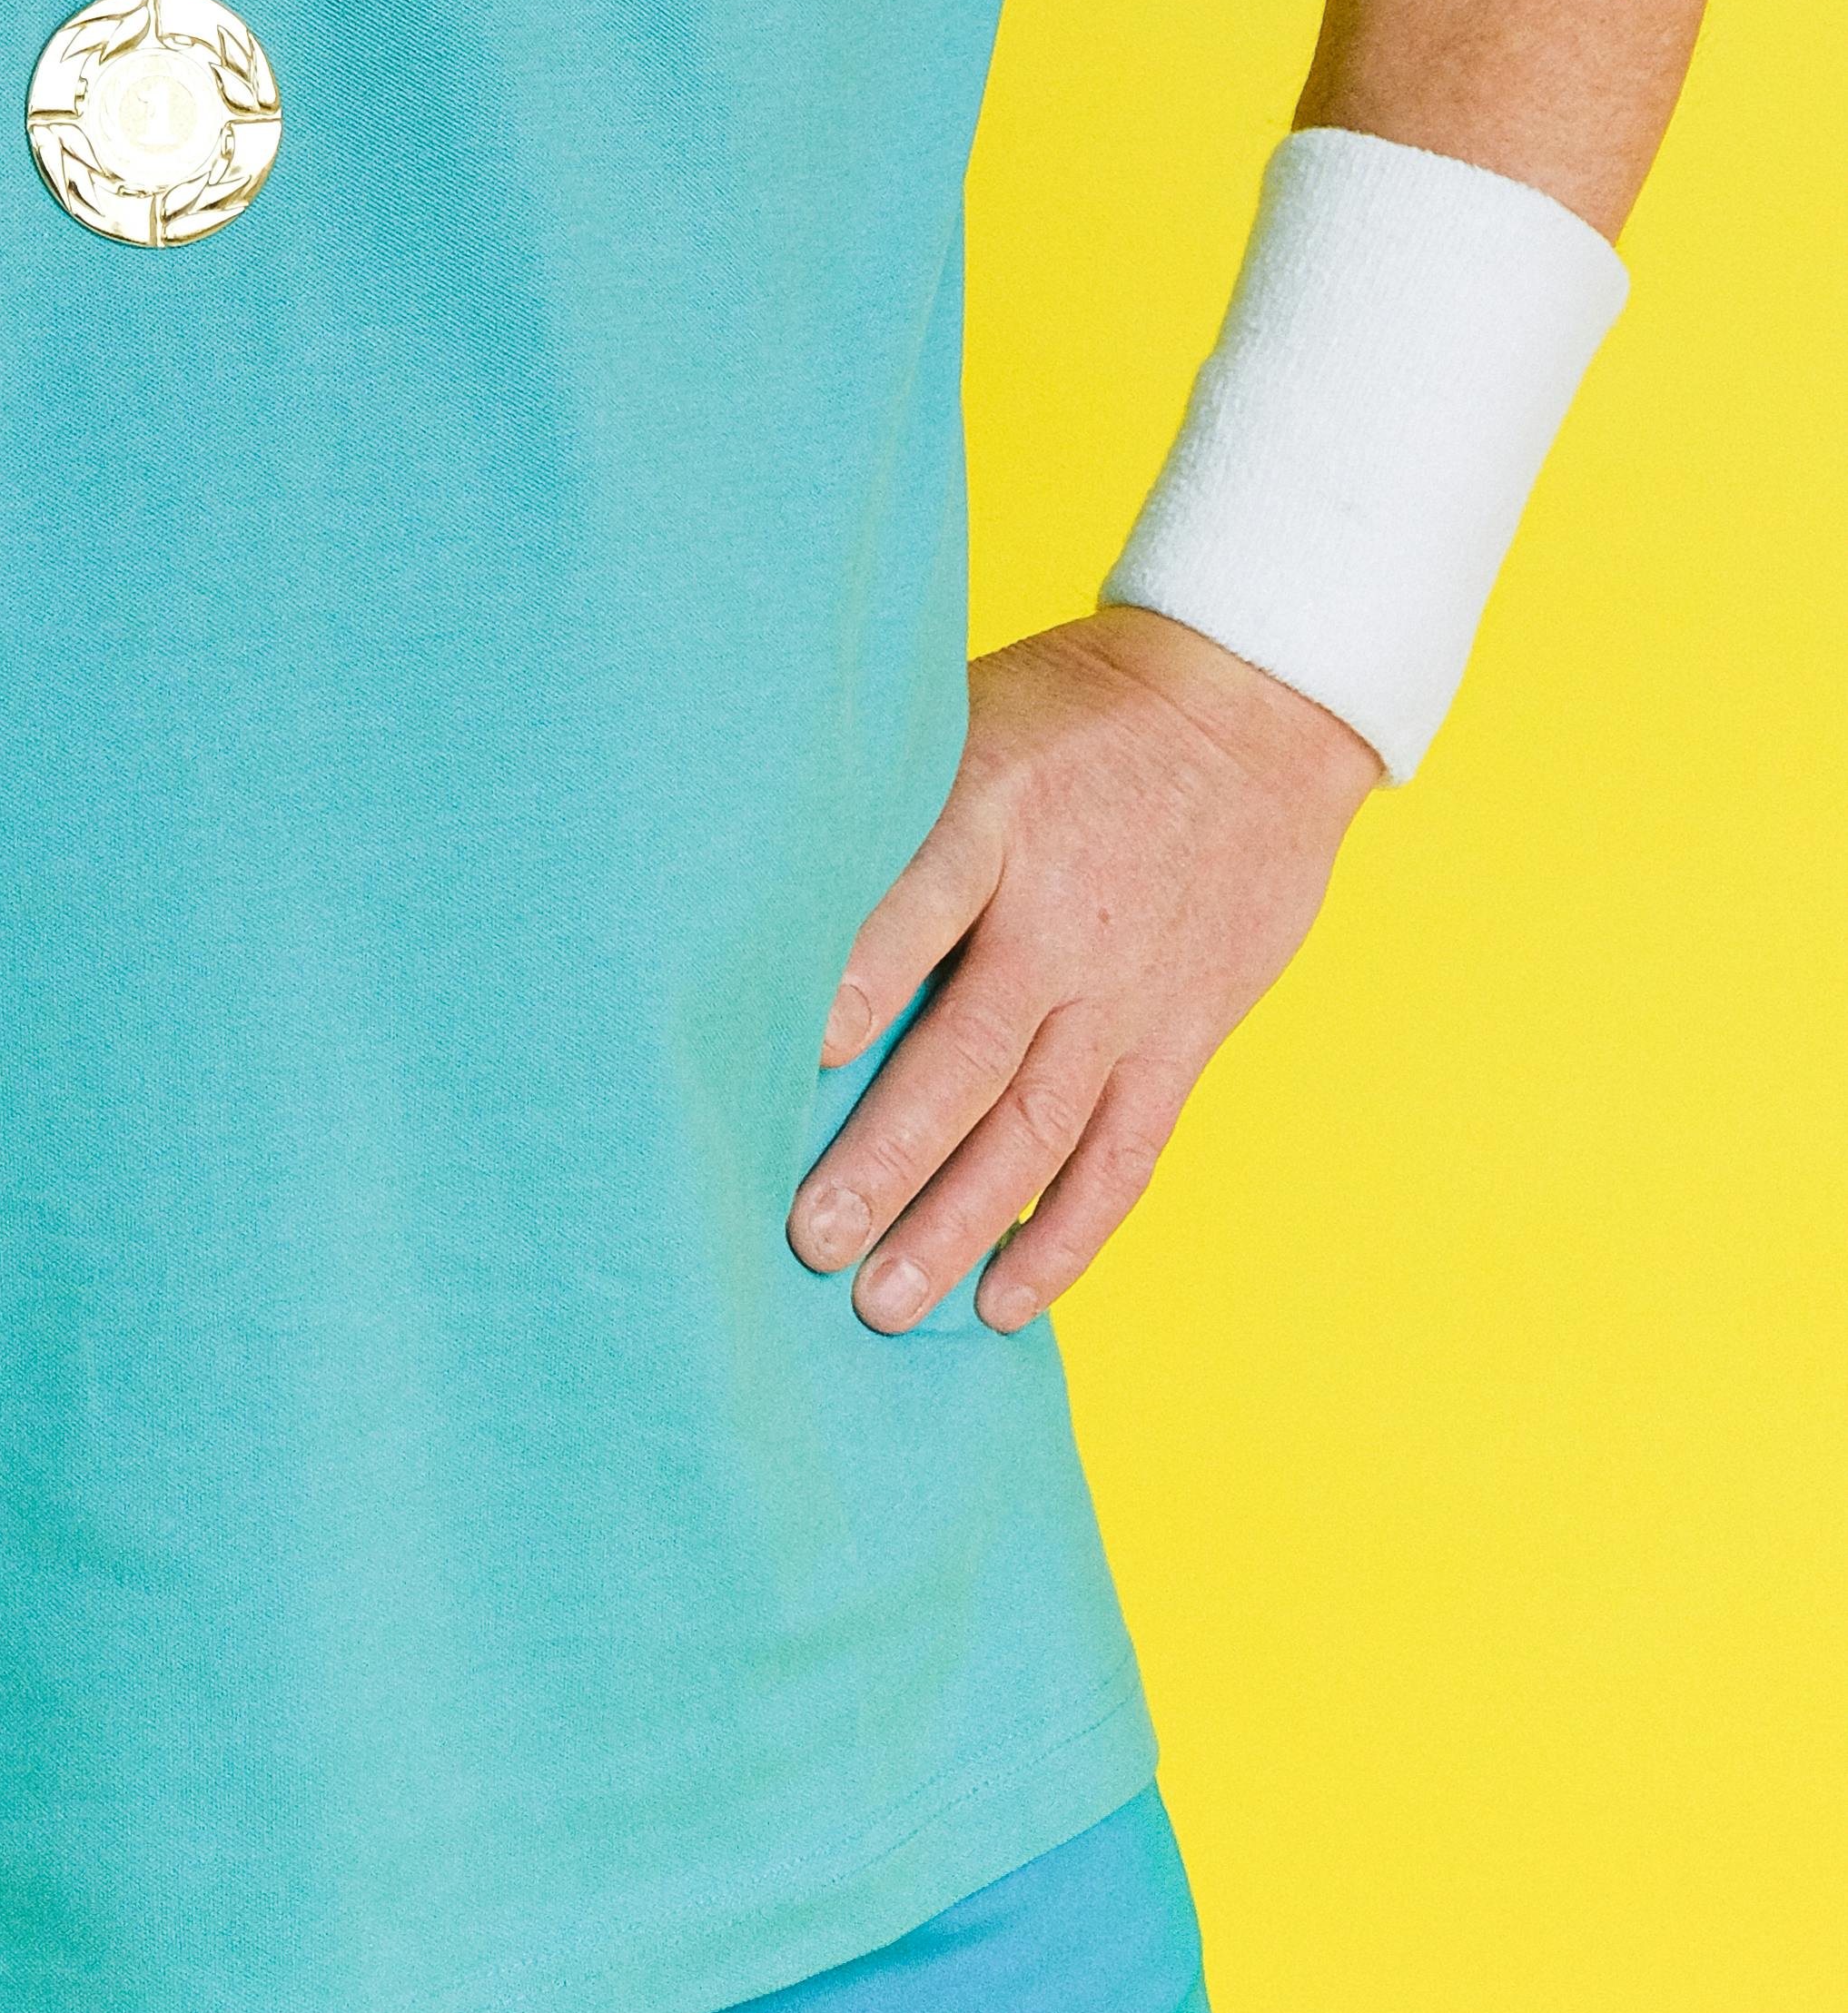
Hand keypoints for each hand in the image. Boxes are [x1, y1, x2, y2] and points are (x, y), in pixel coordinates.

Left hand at [787, 607, 1373, 1336]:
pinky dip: (1065, 1235)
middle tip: (810, 1237)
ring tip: (884, 1302)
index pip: (923, 898)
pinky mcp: (1183, 1035)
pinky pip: (1122, 1153)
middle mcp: (1063, 915)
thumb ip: (894, 799)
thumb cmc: (1077, 712)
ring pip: (1038, 1127)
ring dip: (958, 1222)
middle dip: (887, 1156)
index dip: (861, 977)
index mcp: (998, 809)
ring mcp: (1128, 988)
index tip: (798, 1056)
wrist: (1252, 712)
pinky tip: (1005, 1299)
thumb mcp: (974, 710)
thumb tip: (760, 867)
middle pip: (969, 1051)